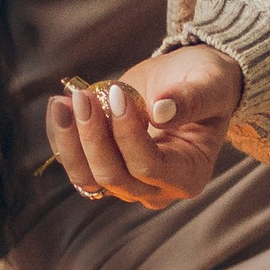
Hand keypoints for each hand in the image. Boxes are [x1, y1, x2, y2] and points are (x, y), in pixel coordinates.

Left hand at [46, 45, 243, 210]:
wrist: (187, 81)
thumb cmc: (206, 83)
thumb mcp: (209, 84)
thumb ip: (191, 99)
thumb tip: (161, 112)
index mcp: (189, 175)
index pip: (149, 166)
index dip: (127, 133)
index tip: (117, 93)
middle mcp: (157, 188)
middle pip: (113, 176)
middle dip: (93, 137)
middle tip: (83, 96)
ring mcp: (128, 181)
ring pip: (87, 176)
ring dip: (69, 141)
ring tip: (63, 103)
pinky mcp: (105, 166)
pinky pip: (75, 162)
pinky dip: (62, 137)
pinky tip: (60, 105)